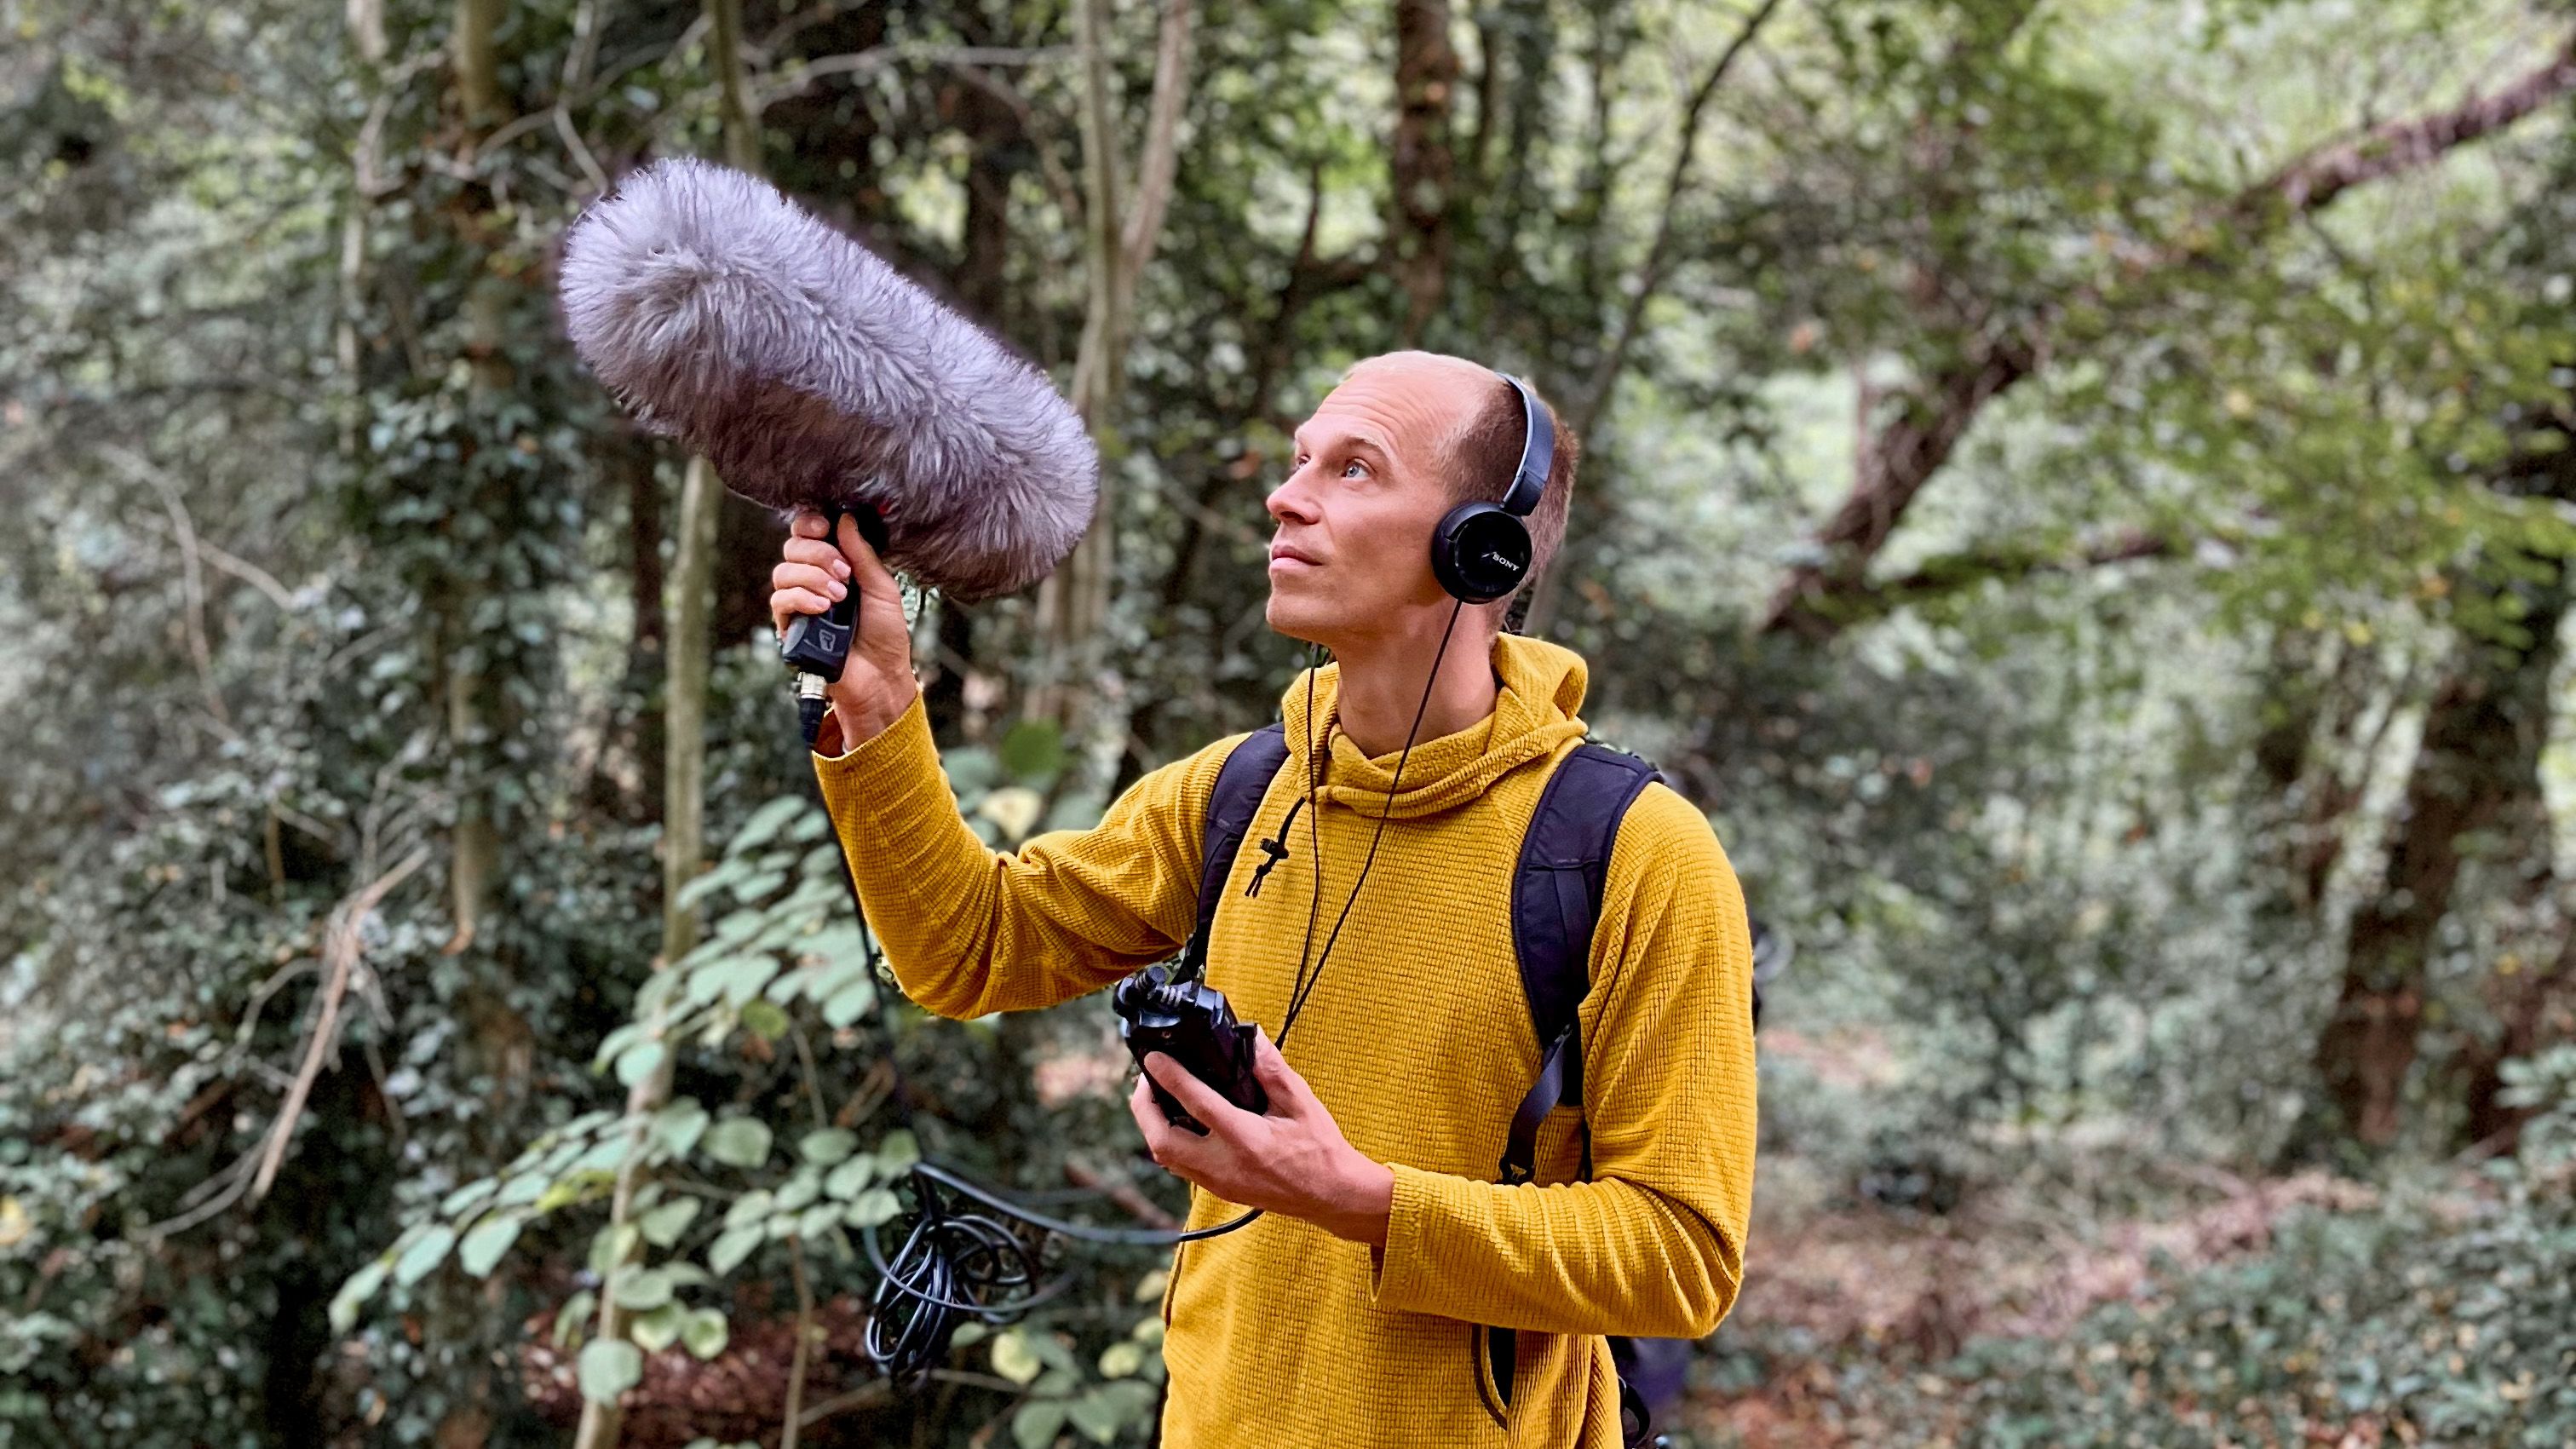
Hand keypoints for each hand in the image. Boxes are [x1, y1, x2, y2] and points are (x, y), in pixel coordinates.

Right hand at [768, 509, 916, 749]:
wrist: (881, 674)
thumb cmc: (885, 633)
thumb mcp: (882, 587)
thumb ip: (862, 553)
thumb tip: (845, 518)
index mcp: (835, 564)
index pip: (808, 532)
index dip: (811, 524)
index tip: (825, 526)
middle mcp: (812, 579)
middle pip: (793, 546)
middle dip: (818, 553)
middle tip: (844, 573)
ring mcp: (799, 602)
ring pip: (783, 571)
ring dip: (812, 576)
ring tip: (839, 596)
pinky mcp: (790, 625)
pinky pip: (780, 600)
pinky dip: (802, 598)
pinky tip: (823, 607)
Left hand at [1128, 1029, 1393, 1245]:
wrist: (1332, 1195)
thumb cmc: (1320, 1150)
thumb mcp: (1301, 1102)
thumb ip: (1272, 1070)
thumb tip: (1251, 1038)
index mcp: (1247, 1140)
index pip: (1197, 1104)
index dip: (1170, 1078)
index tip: (1154, 1058)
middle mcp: (1226, 1165)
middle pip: (1163, 1140)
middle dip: (1145, 1107)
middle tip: (1148, 1079)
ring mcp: (1219, 1182)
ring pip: (1165, 1156)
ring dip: (1153, 1125)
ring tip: (1158, 1096)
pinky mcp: (1219, 1189)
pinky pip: (1179, 1165)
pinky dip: (1170, 1140)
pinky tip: (1178, 1121)